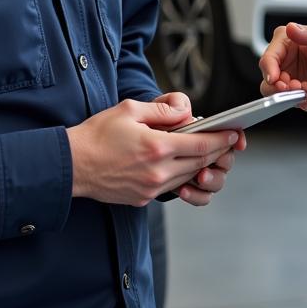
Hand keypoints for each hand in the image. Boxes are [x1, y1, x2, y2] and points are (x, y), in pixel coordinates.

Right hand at [67, 93, 244, 206]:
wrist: (71, 165)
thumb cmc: (98, 134)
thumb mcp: (130, 109)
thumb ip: (162, 111)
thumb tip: (186, 114)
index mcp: (157, 148)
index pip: (201, 145)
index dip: (222, 139)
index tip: (235, 133)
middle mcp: (158, 172)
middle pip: (199, 163)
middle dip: (217, 151)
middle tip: (228, 140)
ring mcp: (150, 188)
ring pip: (188, 176)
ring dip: (200, 163)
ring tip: (206, 149)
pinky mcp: (142, 198)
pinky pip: (171, 185)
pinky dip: (181, 173)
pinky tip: (180, 162)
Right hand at [259, 22, 306, 107]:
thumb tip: (291, 28)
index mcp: (286, 42)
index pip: (269, 56)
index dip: (269, 69)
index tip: (275, 79)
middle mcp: (283, 59)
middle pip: (268, 76)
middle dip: (280, 86)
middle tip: (297, 87)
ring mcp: (288, 76)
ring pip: (274, 90)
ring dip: (289, 95)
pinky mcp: (293, 91)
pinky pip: (287, 100)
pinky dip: (299, 101)